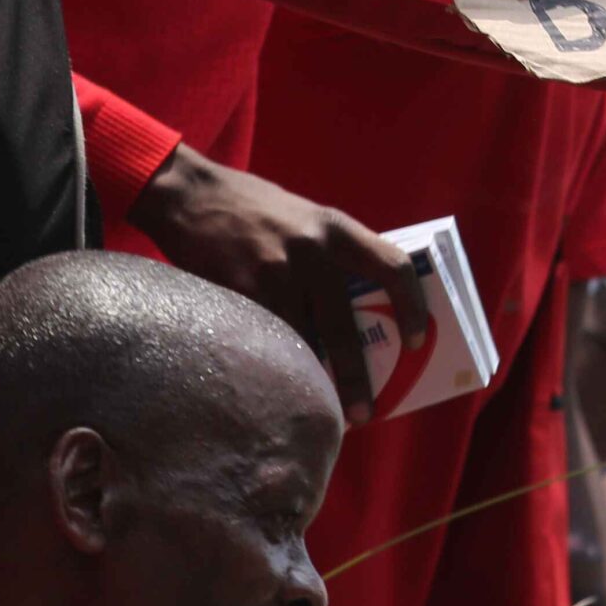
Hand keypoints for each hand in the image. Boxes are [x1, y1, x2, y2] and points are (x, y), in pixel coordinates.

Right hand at [126, 144, 427, 427]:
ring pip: (306, 341)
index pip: (392, 265)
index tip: (415, 341)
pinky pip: (268, 340)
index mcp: (335, 227)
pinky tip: (276, 385)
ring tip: (317, 408)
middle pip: (345, 325)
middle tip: (364, 412)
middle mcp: (312, 249)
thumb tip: (362, 303)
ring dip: (314, 381)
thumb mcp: (303, 218)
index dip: (411, 307)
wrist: (190, 194)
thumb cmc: (252, 207)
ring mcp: (275, 271)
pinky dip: (276, 366)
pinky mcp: (241, 290)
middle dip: (356, 377)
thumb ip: (331, 253)